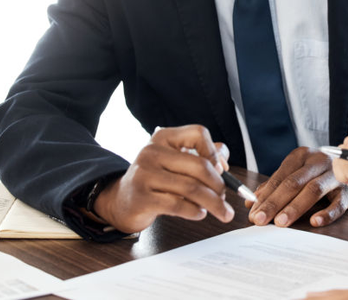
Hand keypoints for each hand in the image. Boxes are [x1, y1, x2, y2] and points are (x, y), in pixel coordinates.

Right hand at [92, 125, 234, 232]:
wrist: (122, 200)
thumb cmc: (156, 179)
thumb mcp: (175, 161)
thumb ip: (201, 156)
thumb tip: (223, 164)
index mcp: (164, 137)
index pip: (198, 134)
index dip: (215, 152)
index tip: (222, 170)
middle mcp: (152, 151)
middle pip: (199, 165)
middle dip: (219, 185)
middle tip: (225, 198)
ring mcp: (144, 174)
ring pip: (191, 188)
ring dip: (212, 202)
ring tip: (220, 210)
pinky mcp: (141, 197)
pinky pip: (177, 205)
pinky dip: (194, 211)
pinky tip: (199, 213)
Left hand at [247, 146, 347, 227]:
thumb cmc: (318, 174)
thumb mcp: (297, 174)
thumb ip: (274, 187)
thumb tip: (250, 203)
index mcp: (302, 155)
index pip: (280, 177)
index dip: (265, 196)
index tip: (253, 213)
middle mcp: (318, 161)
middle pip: (293, 182)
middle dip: (274, 202)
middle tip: (260, 220)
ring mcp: (335, 175)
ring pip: (313, 190)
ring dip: (295, 207)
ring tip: (280, 222)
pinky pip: (338, 203)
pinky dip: (327, 213)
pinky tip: (314, 222)